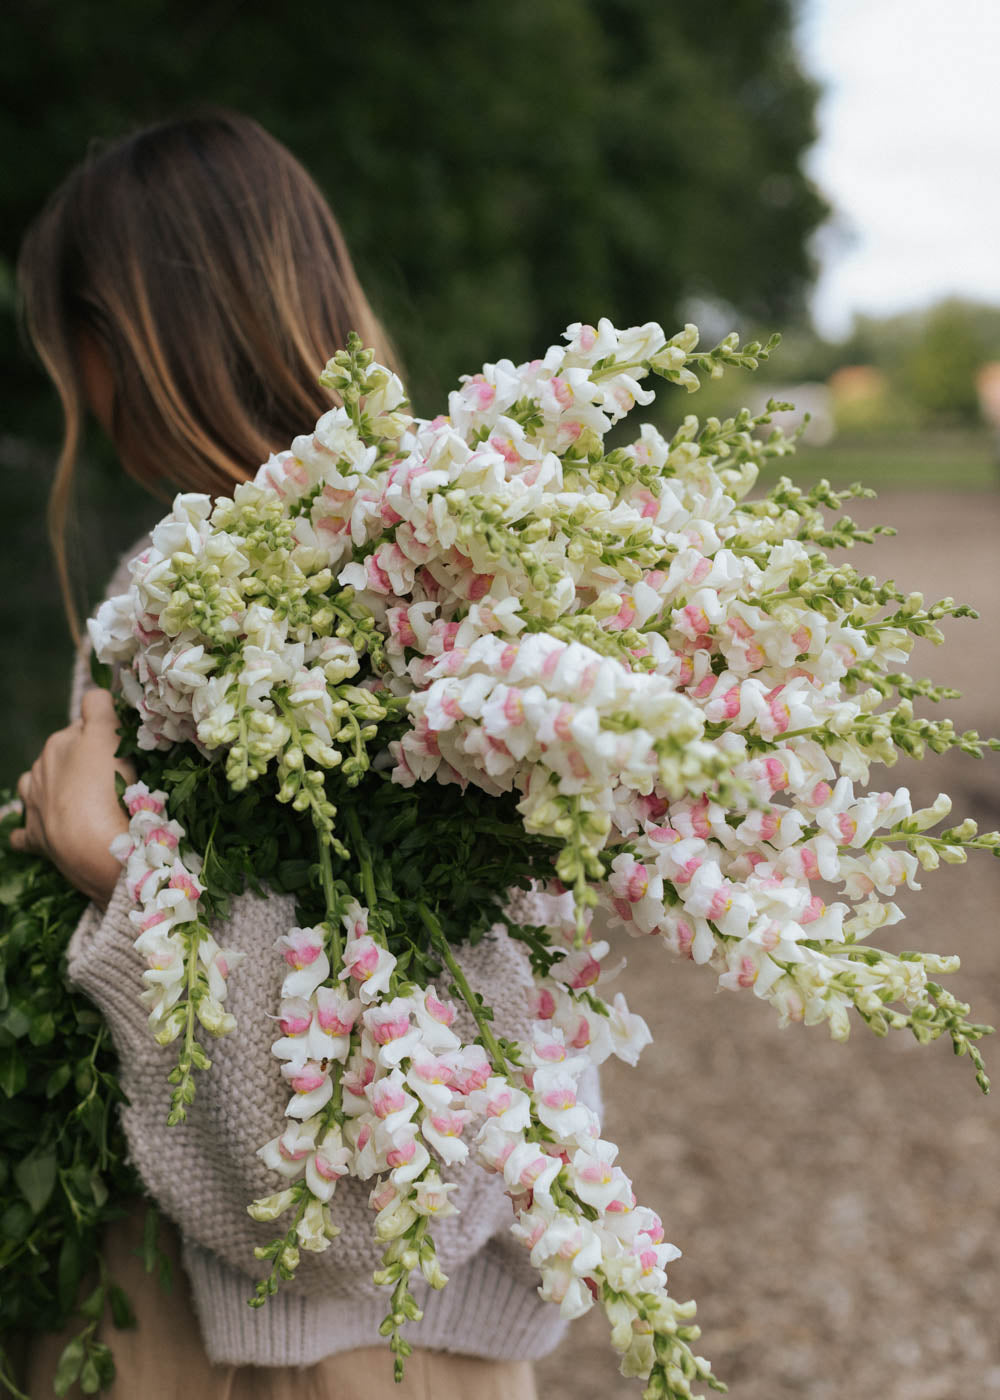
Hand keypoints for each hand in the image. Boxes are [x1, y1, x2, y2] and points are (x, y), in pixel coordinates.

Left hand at [11, 690, 135, 908]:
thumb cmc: (106, 787)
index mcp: (59, 743)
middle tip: (112, 777)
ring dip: (50, 789)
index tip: (122, 744)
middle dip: (81, 761)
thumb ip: (99, 708)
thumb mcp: (109, 735)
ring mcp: (34, 804)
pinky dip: (32, 832)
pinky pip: (25, 833)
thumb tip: (95, 697)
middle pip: (63, 754)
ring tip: (80, 802)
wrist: (93, 845)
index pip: (85, 722)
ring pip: (35, 786)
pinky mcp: (35, 838)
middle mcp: (40, 769)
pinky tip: (47, 832)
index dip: (104, 730)